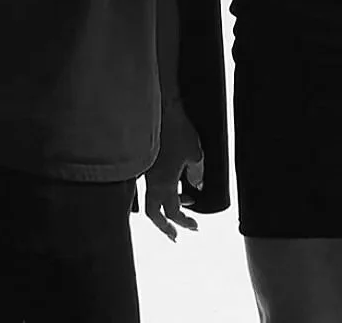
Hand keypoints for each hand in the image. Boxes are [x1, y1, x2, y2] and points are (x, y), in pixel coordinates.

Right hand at [144, 100, 203, 241]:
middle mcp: (152, 181)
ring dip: (165, 205)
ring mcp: (146, 171)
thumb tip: (196, 186)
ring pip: (151, 198)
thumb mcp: (195, 153)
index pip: (174, 212)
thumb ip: (196, 173)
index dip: (185, 222)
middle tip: (175, 234)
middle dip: (164, 226)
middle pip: (153, 213)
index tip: (195, 227)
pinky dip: (161, 188)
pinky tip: (172, 181)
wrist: (160, 108)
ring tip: (183, 201)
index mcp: (165, 183)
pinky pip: (150, 183)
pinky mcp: (144, 160)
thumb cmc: (178, 130)